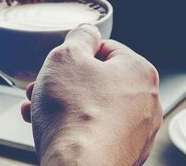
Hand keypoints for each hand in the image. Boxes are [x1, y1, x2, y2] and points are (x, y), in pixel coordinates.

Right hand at [21, 25, 161, 165]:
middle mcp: (147, 101)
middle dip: (65, 82)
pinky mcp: (126, 154)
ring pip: (95, 106)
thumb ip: (79, 36)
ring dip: (65, 104)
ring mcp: (139, 131)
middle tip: (42, 88)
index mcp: (139, 71)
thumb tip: (88, 32)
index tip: (59, 65)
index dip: (75, 54)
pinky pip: (98, 131)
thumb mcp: (66, 56)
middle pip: (99, 79)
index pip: (105, 48)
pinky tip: (53, 130)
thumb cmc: (73, 114)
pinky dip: (76, 127)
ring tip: (39, 110)